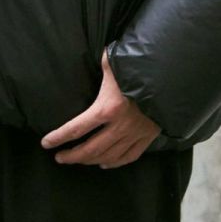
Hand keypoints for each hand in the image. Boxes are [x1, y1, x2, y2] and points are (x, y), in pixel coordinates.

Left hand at [40, 49, 160, 167]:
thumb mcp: (116, 62)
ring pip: (108, 156)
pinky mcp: (147, 137)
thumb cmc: (142, 67)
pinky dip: (114, 163)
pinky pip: (129, 157)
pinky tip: (104, 163)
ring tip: (78, 160)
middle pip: (89, 149)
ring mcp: (135, 134)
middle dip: (71, 156)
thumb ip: (102, 64)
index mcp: (107, 108)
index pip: (76, 128)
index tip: (45, 143)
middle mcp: (119, 126)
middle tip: (59, 157)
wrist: (175, 79)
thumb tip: (97, 58)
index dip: (58, 137)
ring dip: (89, 161)